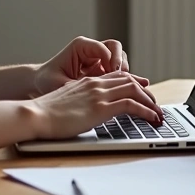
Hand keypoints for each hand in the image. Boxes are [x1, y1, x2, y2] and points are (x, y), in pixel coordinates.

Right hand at [27, 71, 162, 139]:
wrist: (35, 115)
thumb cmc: (45, 113)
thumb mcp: (66, 102)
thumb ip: (80, 101)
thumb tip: (85, 111)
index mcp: (87, 82)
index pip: (117, 77)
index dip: (133, 83)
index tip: (143, 89)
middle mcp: (96, 84)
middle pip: (129, 82)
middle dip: (146, 92)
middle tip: (155, 104)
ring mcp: (99, 94)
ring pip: (134, 91)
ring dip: (150, 102)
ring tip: (158, 114)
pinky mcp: (101, 108)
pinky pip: (131, 105)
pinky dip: (145, 110)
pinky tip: (152, 118)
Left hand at [34, 36, 148, 95]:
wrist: (39, 84)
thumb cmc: (46, 81)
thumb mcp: (60, 83)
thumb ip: (78, 85)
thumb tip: (95, 92)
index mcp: (81, 46)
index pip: (105, 47)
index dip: (112, 59)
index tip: (114, 73)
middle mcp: (91, 50)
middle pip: (116, 48)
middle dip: (121, 62)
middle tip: (122, 77)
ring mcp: (97, 60)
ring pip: (119, 58)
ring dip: (123, 71)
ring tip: (123, 86)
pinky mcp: (100, 71)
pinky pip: (116, 72)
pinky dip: (121, 80)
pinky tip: (123, 92)